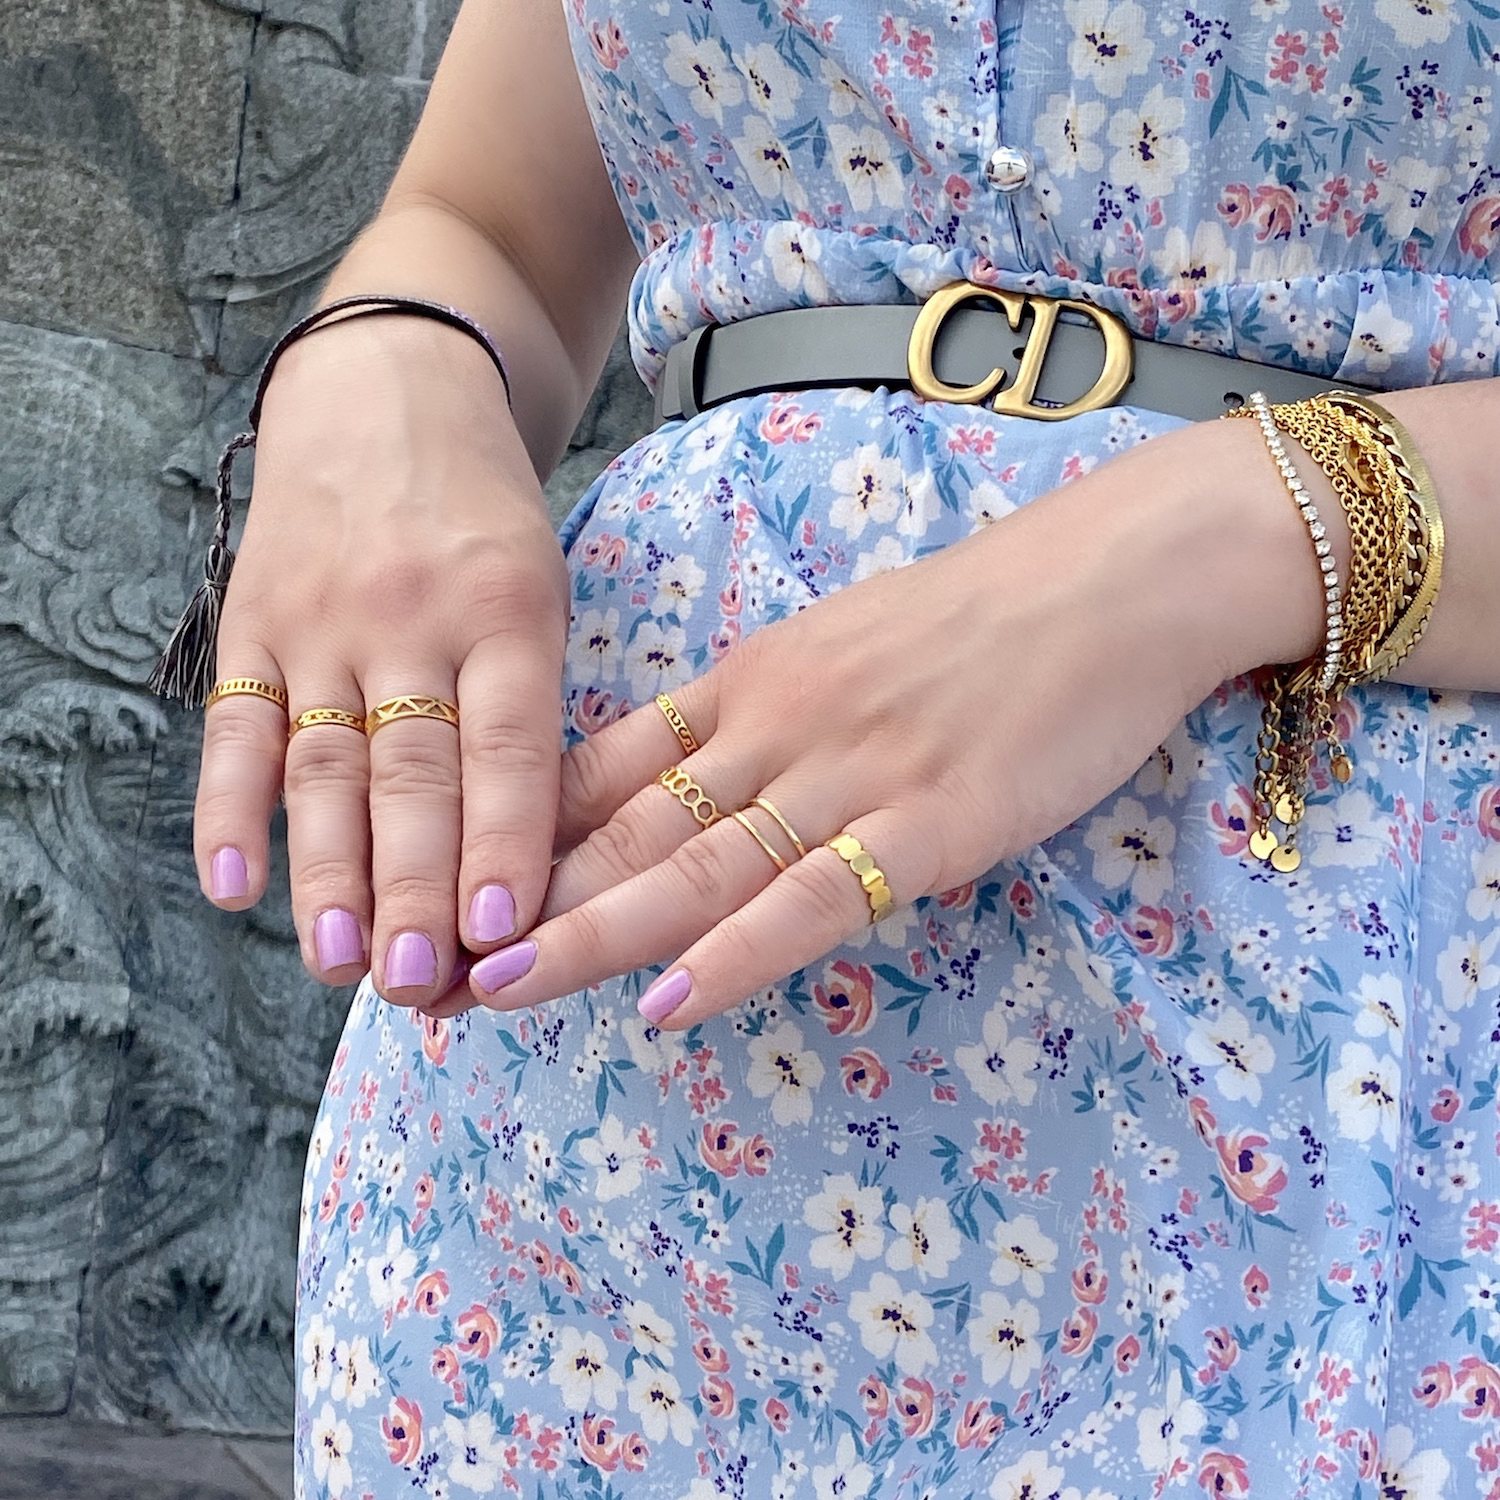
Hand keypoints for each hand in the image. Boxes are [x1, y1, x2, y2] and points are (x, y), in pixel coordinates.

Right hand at [192, 315, 568, 1006]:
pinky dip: (229, 810)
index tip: (499, 932)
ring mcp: (322, 619)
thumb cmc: (486, 519)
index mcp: (507, 608)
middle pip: (410, 771)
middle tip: (417, 983)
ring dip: (327, 871)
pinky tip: (234, 886)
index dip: (501, 839)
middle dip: (413, 885)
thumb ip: (527, 704)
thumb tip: (515, 856)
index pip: (507, 742)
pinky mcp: (253, 620)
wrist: (390, 391)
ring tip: (338, 962)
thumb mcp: (541, 588)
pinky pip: (237, 725)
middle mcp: (410, 616)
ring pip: (322, 764)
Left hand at [444, 417, 1321, 1027]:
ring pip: (694, 866)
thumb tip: (697, 785)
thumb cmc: (981, 619)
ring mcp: (846, 773)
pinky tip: (669, 1001)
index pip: (602, 772)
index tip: (443, 895)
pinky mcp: (930, 821)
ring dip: (589, 934)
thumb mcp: (840, 651)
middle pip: (623, 830)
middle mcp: (772, 726)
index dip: (515, 842)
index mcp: (744, 684)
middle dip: (520, 905)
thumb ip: (762, 719)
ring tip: (495, 990)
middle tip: (426, 970)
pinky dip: (736, 953)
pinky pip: (816, 895)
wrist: (1111, 581)